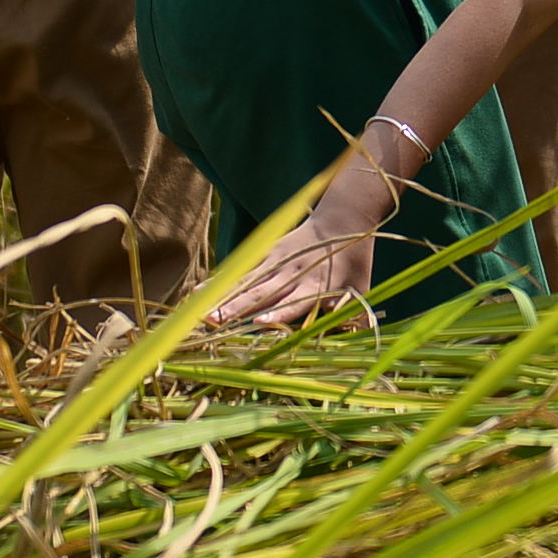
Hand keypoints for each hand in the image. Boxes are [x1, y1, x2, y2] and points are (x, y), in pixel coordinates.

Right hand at [213, 163, 392, 328]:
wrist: (344, 218)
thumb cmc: (354, 262)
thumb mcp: (361, 289)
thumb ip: (349, 315)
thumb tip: (342, 339)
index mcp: (317, 284)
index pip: (295, 301)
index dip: (277, 313)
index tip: (258, 322)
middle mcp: (293, 272)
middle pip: (261, 292)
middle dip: (235, 308)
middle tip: (211, 321)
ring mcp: (277, 260)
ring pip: (245, 280)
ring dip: (221, 296)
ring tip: (197, 309)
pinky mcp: (267, 251)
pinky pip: (242, 268)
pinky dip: (222, 279)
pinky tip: (200, 290)